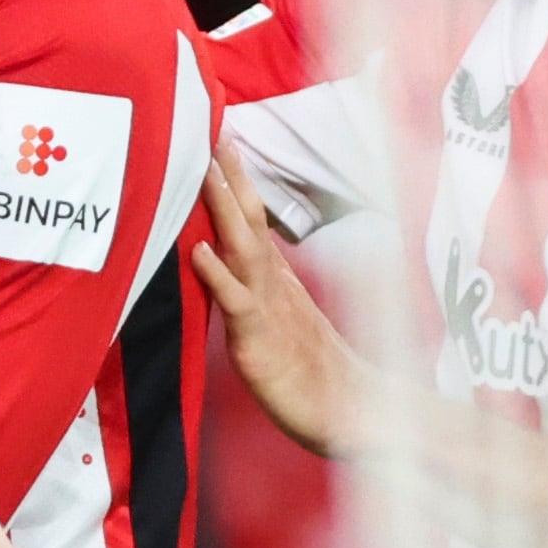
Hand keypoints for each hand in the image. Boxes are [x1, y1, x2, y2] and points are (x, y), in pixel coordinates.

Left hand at [190, 155, 370, 459]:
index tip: (221, 144)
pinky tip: (198, 250)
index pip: (255, 222)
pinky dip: (217, 274)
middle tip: (214, 133)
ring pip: (244, 248)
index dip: (238, 185)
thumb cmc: (311, 373)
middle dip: (232, 178)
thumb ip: (257, 295)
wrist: (349, 413)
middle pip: (252, 221)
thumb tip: (230, 267)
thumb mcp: (279, 324)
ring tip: (204, 170)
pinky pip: (237, 301)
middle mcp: (275, 285)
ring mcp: (269, 308)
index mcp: (277, 281)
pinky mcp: (260, 339)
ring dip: (223, 208)